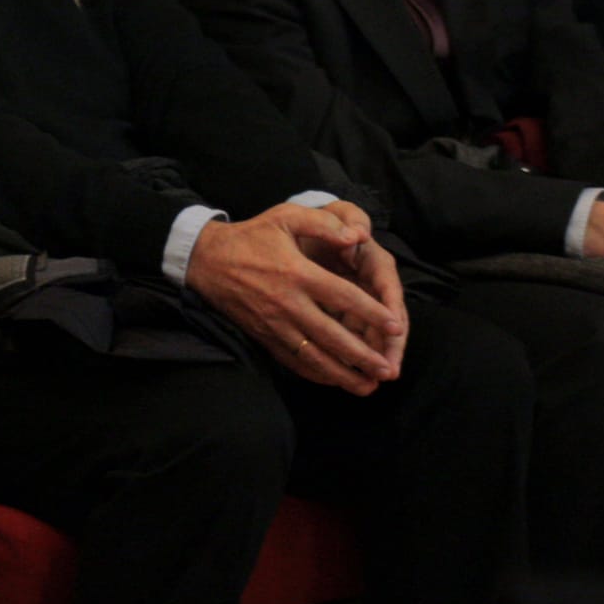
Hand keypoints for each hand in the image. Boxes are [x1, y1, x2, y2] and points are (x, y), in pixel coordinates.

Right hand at [185, 203, 406, 395]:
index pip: (343, 297)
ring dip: (341, 374)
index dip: (372, 313)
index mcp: (298, 273)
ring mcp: (274, 324)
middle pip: (331, 336)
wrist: (207, 260)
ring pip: (312, 355)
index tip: (396, 327)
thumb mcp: (285, 216)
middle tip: (387, 370)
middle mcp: (288, 303)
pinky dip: (314, 374)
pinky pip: (292, 360)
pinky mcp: (264, 335)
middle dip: (362, 356)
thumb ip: (323, 223)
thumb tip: (356, 236)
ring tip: (366, 386)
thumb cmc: (252, 236)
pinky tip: (332, 381)